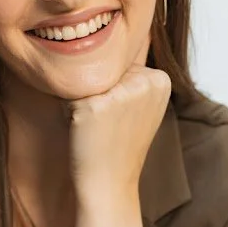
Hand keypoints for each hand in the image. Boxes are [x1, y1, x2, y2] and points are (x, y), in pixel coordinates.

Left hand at [61, 62, 170, 203]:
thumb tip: (117, 42)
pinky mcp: (93, 105)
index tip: (122, 117)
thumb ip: (135, 76)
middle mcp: (144, 81)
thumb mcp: (140, 106)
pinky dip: (67, 110)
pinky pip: (67, 93)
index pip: (119, 65)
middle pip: (101, 68)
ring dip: (81, 100)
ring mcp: (119, 93)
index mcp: (160, 78)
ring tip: (96, 127)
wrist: (109, 184)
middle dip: (96, 92)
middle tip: (107, 125)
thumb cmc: (119, 146)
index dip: (113, 90)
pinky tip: (83, 130)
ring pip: (83, 78)